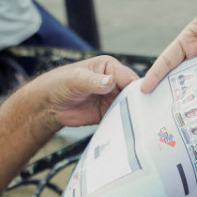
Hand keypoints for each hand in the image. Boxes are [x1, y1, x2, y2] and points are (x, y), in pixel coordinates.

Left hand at [24, 56, 138, 134]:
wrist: (48, 105)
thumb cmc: (59, 84)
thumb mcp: (76, 78)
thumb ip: (93, 81)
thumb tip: (111, 82)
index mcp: (109, 67)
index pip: (129, 77)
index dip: (138, 87)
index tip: (144, 98)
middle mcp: (114, 81)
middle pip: (133, 92)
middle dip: (139, 102)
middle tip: (147, 114)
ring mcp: (112, 98)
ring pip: (130, 106)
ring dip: (134, 114)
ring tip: (142, 124)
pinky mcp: (108, 112)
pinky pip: (121, 118)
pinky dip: (125, 123)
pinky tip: (131, 129)